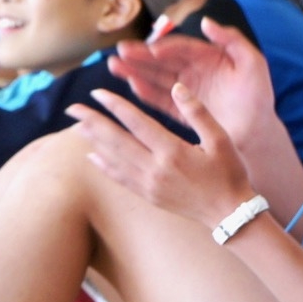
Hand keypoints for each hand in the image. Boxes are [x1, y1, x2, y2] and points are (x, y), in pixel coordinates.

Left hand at [68, 85, 256, 229]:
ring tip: (77, 126)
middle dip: (92, 122)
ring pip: (114, 159)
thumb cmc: (229, 173)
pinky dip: (104, 167)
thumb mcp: (221, 139)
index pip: (136, 122)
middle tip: (72, 108)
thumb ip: (198, 112)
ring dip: (94, 141)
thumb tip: (176, 87)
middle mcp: (155, 168)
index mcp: (172, 151)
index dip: (114, 106)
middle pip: (116, 141)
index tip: (97, 92)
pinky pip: (120, 179)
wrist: (229, 213)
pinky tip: (92, 156)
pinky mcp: (149, 196)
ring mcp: (150, 184)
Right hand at [107, 18, 276, 147]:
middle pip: (162, 61)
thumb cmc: (258, 96)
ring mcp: (185, 90)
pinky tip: (131, 85)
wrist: (258, 133)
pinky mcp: (181, 110)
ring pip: (156, 77)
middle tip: (120, 51)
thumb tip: (206, 21)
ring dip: (135, 71)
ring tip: (114, 65)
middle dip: (141, 56)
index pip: (181, 48)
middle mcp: (193, 71)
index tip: (151, 50)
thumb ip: (232, 39)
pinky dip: (145, 92)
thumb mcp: (253, 62)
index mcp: (208, 56)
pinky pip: (159, 99)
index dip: (165, 48)